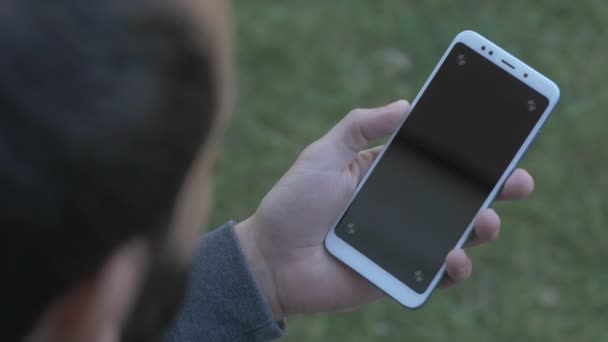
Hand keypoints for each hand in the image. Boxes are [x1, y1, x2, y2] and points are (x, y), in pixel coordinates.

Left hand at [235, 100, 533, 318]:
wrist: (271, 259)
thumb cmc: (292, 204)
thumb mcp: (322, 154)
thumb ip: (360, 126)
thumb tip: (406, 104)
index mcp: (386, 174)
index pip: (436, 161)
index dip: (467, 153)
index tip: (497, 142)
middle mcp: (401, 206)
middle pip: (456, 196)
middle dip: (492, 188)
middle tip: (518, 181)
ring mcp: (403, 241)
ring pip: (456, 233)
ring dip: (481, 226)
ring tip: (487, 220)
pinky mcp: (399, 274)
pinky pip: (437, 274)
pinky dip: (454, 268)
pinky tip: (453, 257)